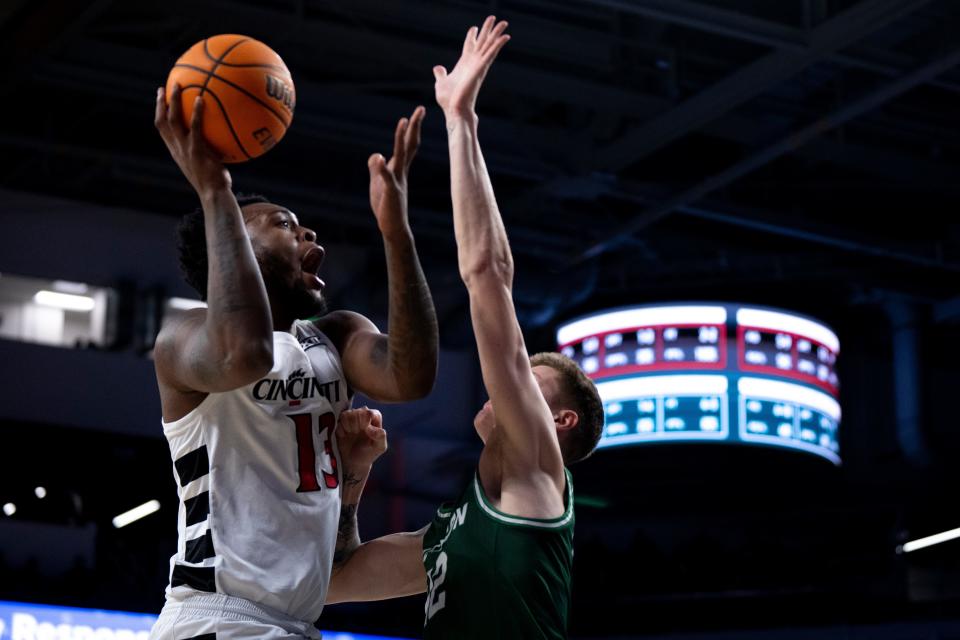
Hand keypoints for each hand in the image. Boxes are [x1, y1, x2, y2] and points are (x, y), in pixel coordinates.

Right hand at [154, 84, 231, 196]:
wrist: (213, 195)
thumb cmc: (213, 183)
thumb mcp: (205, 165)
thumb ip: (206, 152)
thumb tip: (218, 140)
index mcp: (176, 152)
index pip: (162, 130)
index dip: (159, 114)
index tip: (160, 100)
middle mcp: (176, 149)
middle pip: (162, 122)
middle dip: (160, 104)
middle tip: (163, 88)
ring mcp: (185, 149)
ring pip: (173, 120)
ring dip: (173, 101)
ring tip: (177, 85)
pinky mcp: (196, 150)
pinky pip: (195, 127)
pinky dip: (196, 112)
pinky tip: (201, 99)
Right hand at [336, 407, 387, 476]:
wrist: (354, 463)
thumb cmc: (369, 453)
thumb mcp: (380, 447)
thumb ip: (380, 436)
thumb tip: (370, 428)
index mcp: (374, 418)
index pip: (369, 412)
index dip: (365, 420)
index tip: (364, 430)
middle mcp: (362, 416)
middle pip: (357, 412)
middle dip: (356, 423)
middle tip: (356, 433)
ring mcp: (351, 419)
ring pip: (347, 414)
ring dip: (348, 425)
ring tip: (351, 434)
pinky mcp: (340, 424)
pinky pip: (338, 420)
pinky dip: (341, 429)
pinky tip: (344, 436)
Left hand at [368, 106, 424, 238]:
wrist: (393, 227)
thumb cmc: (386, 206)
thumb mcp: (378, 182)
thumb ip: (377, 168)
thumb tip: (376, 154)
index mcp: (399, 168)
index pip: (407, 145)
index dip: (411, 129)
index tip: (415, 113)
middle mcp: (401, 171)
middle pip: (409, 145)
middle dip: (414, 127)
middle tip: (420, 109)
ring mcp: (398, 181)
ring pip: (401, 156)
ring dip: (401, 139)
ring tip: (403, 122)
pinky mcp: (392, 192)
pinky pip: (387, 177)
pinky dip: (382, 167)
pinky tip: (378, 157)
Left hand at [433, 16, 509, 118]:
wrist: (454, 110)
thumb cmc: (449, 101)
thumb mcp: (441, 83)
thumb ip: (441, 74)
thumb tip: (438, 68)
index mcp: (464, 65)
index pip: (469, 47)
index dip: (472, 37)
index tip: (474, 28)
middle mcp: (473, 64)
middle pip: (482, 43)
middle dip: (487, 30)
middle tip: (494, 18)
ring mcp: (478, 66)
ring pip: (489, 45)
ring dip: (496, 33)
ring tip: (504, 22)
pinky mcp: (480, 69)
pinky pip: (490, 54)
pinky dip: (497, 45)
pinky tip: (505, 37)